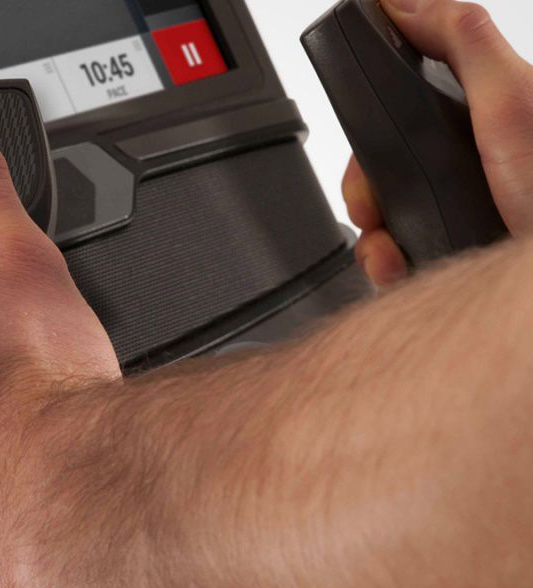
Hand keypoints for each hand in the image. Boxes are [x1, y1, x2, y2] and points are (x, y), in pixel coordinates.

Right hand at [343, 0, 532, 286]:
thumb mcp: (513, 102)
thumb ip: (463, 41)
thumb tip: (403, 3)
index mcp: (473, 119)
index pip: (393, 115)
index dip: (368, 137)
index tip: (365, 158)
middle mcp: (460, 165)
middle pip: (380, 173)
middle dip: (367, 200)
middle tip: (375, 215)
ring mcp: (450, 209)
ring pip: (381, 221)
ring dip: (375, 243)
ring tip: (393, 256)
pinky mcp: (443, 250)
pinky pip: (392, 257)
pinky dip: (386, 267)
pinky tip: (400, 269)